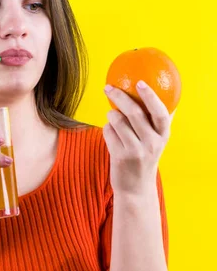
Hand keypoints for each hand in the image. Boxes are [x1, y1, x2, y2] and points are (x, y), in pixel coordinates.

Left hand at [103, 81, 175, 195]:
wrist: (136, 187)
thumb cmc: (145, 157)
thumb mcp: (157, 141)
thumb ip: (157, 121)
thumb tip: (159, 93)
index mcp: (163, 136)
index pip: (160, 113)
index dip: (151, 96)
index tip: (140, 83)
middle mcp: (151, 143)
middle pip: (134, 112)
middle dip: (119, 96)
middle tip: (109, 88)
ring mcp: (135, 151)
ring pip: (117, 120)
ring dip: (111, 114)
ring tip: (112, 116)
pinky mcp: (119, 157)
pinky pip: (108, 132)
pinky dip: (107, 128)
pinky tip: (111, 132)